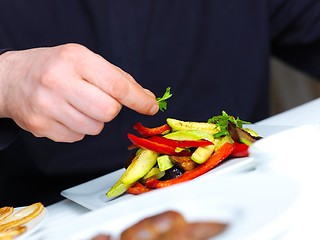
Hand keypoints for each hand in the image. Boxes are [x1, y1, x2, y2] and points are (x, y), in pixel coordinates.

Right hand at [0, 43, 158, 141]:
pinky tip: (65, 114)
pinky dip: (78, 128)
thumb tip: (146, 98)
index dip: (139, 100)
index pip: (118, 86)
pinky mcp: (40, 126)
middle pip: (108, 111)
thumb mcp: (85, 61)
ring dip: (94, 120)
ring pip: (94, 128)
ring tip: (77, 105)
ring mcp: (47, 106)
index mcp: (76, 59)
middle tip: (99, 100)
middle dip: (111, 110)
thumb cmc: (54, 67)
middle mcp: (59, 81)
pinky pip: (77, 137)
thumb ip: (118, 79)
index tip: (151, 106)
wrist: (12, 79)